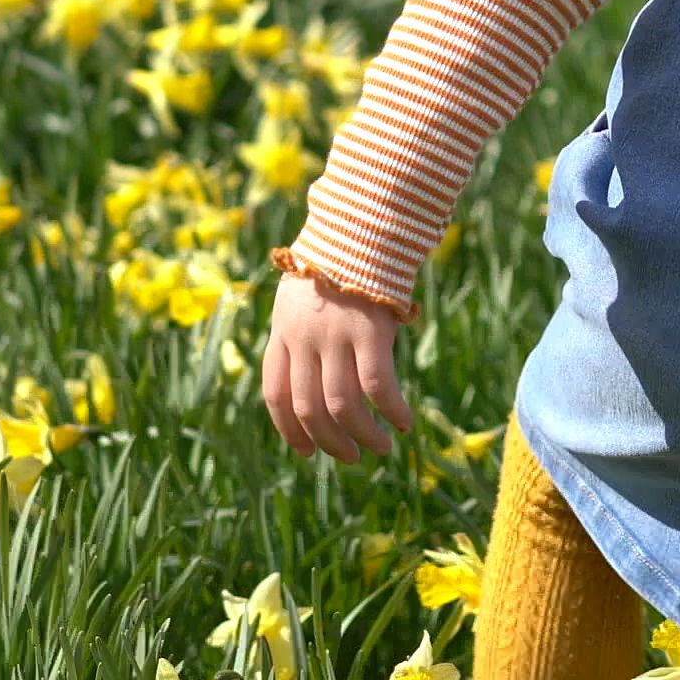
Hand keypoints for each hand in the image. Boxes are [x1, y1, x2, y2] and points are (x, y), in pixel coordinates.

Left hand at [260, 270, 412, 461]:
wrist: (363, 223)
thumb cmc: (339, 262)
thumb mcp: (301, 297)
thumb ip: (301, 336)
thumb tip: (316, 383)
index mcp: (282, 331)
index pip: (276, 394)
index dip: (289, 430)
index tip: (306, 452)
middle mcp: (303, 338)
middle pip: (308, 408)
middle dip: (328, 441)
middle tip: (349, 456)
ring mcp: (335, 335)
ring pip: (341, 405)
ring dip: (361, 435)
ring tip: (380, 448)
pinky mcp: (370, 331)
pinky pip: (378, 386)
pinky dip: (391, 411)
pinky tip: (403, 422)